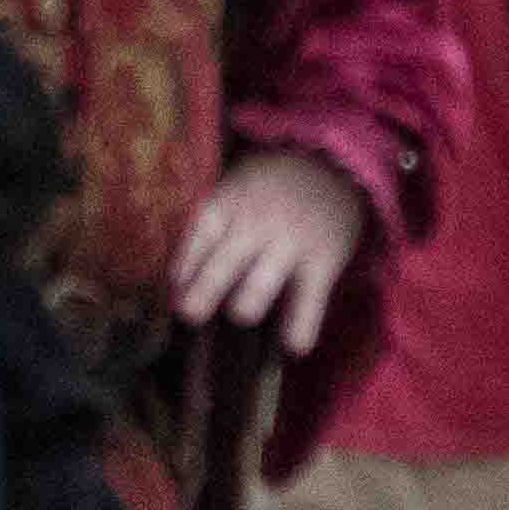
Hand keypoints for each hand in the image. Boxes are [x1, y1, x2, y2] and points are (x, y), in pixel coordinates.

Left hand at [166, 149, 373, 353]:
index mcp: (230, 205)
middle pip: (226, 262)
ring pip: (263, 281)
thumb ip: (206, 231)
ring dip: (249, 301)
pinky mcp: (324, 259)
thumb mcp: (234, 190)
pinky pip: (312, 297)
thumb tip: (174, 285)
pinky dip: (304, 323)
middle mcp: (259, 223)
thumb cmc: (268, 187)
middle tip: (190, 313)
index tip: (174, 289)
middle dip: (206, 290)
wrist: (335, 162)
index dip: (185, 263)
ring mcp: (292, 242)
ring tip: (242, 313)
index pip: (200, 236)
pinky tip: (296, 347)